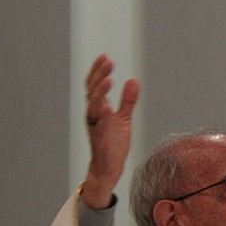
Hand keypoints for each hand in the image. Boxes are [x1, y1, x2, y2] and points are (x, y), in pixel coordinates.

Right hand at [80, 54, 139, 208]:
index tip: (106, 57)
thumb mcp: (124, 118)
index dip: (99, 71)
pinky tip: (106, 102)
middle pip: (92, 89)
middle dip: (98, 74)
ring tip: (108, 78)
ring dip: (99, 90)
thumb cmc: (113, 144)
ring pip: (92, 103)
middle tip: (107, 60)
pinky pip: (97, 121)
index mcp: (98, 108)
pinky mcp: (99, 135)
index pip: (96, 84)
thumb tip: (133, 80)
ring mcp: (95, 124)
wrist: (108, 168)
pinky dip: (101, 110)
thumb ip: (128, 100)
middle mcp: (93, 113)